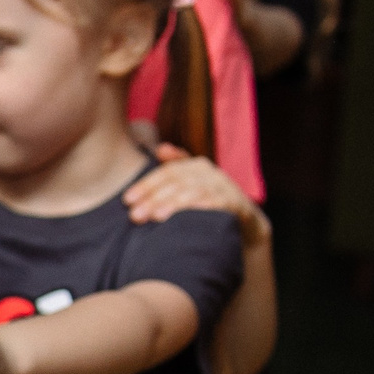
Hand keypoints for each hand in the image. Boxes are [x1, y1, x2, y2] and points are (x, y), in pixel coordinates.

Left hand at [124, 145, 270, 251]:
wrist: (246, 224)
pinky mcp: (236, 204)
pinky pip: (216, 204)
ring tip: (156, 217)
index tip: (127, 200)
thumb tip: (159, 149)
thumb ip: (175, 170)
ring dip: (173, 204)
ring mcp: (224, 188)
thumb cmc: (210, 204)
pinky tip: (183, 219)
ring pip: (193, 192)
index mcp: (196, 166)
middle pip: (177, 182)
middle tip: (134, 215)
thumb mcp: (191, 186)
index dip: (146, 185)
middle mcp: (210, 173)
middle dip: (153, 198)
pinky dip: (199, 209)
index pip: (167, 172)